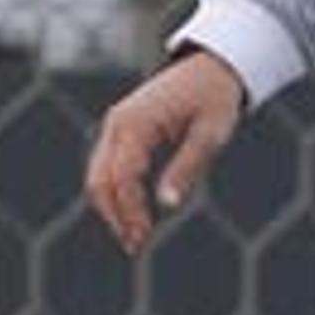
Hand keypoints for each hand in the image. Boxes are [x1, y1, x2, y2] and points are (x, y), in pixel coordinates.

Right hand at [83, 47, 248, 254]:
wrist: (211, 67)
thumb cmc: (215, 99)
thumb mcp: (210, 135)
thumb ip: (187, 168)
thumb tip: (168, 205)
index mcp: (136, 122)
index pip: (123, 177)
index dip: (130, 211)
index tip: (144, 238)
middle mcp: (117, 123)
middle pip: (100, 180)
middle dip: (115, 216)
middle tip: (136, 246)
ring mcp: (116, 126)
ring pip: (98, 176)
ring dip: (112, 208)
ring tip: (135, 237)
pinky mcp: (122, 130)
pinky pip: (108, 167)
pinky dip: (116, 193)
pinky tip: (134, 214)